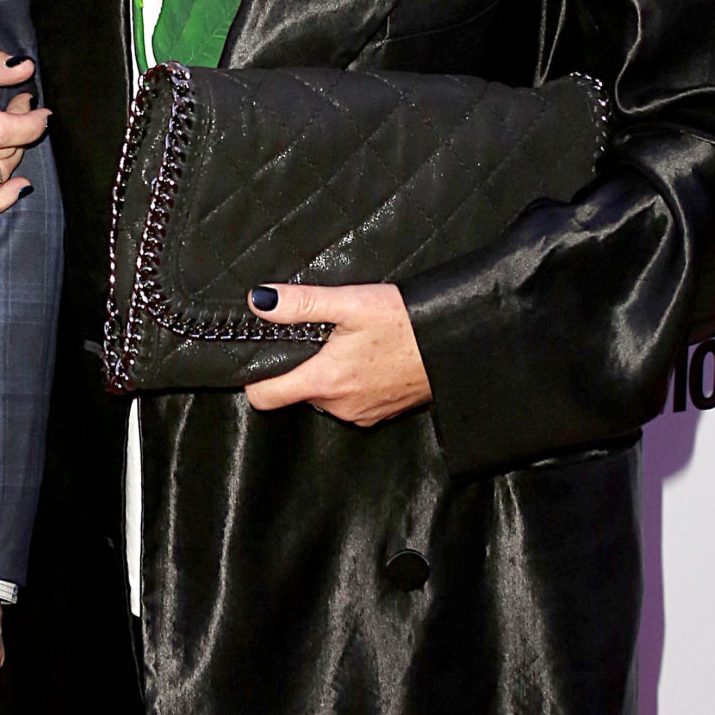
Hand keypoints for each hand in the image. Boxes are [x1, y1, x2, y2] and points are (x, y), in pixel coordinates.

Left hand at [243, 282, 432, 426]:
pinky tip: (368, 358)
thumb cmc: (407, 323)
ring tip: (346, 345)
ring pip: (324, 397)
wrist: (458, 343)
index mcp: (325, 381)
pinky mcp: (381, 413)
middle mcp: (339, 406)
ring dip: (327, 375)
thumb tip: (259, 300)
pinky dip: (351, 383)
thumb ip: (301, 303)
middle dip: (300, 366)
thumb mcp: (351, 303)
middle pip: (295, 392)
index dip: (256, 377)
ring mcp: (361, 413)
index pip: (265, 397)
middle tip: (316, 336)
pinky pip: (350, 402)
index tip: (262, 356)